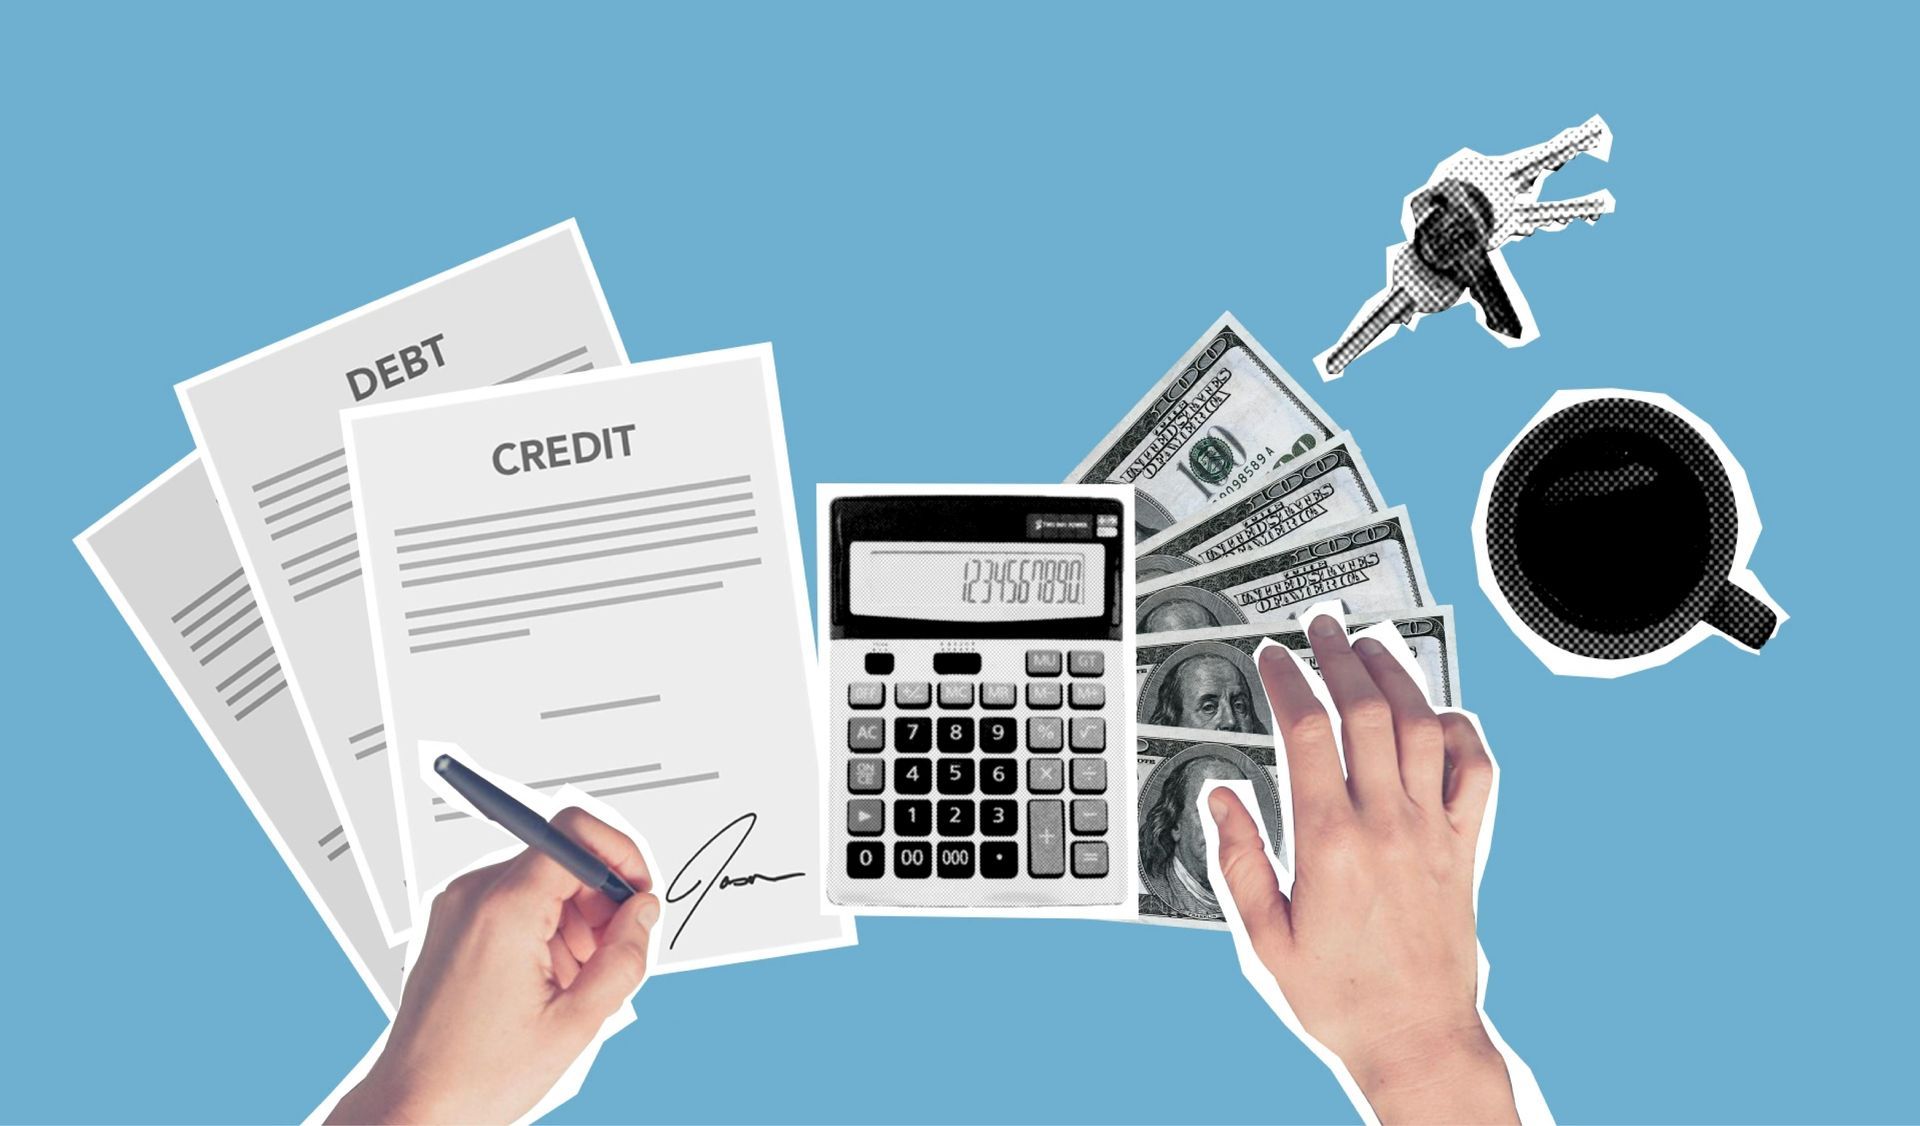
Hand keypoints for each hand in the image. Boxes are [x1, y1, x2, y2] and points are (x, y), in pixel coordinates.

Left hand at [329, 808, 660, 1124]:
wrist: (413, 1107)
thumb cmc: (476, 1076)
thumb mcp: (575, 1023)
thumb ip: (624, 958)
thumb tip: (644, 911)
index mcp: (503, 910)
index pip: (573, 832)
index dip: (619, 856)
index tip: (638, 892)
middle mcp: (473, 896)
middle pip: (562, 860)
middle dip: (601, 901)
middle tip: (612, 955)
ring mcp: (458, 909)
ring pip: (542, 884)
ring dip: (575, 923)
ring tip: (572, 984)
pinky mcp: (454, 925)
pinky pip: (516, 905)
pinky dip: (545, 932)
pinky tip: (547, 983)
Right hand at [1209, 616, 1514, 1123]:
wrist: (1417, 1040)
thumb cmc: (1341, 999)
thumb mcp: (1264, 938)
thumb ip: (1239, 860)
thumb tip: (1221, 798)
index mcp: (1329, 843)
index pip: (1306, 732)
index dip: (1286, 681)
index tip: (1272, 658)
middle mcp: (1386, 825)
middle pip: (1366, 710)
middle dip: (1339, 655)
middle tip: (1320, 628)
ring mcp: (1432, 831)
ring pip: (1422, 726)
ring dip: (1397, 675)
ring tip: (1372, 645)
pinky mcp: (1465, 847)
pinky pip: (1475, 770)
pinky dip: (1460, 731)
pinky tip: (1437, 713)